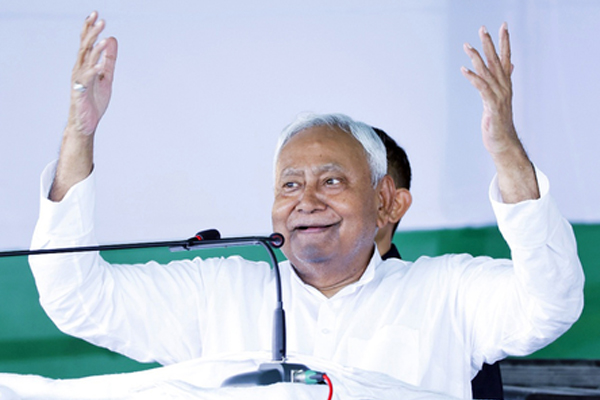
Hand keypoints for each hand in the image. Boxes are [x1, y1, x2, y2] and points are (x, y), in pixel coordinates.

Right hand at [68, 11, 117, 135]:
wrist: (86, 123)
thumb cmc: (93, 100)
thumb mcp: (106, 76)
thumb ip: (109, 59)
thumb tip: (111, 39)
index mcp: (85, 65)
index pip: (86, 42)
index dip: (90, 28)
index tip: (96, 14)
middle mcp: (79, 69)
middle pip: (85, 47)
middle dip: (92, 33)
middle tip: (100, 19)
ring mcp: (79, 80)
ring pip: (86, 61)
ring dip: (95, 49)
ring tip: (103, 38)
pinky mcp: (80, 92)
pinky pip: (87, 80)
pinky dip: (94, 71)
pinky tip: (100, 66)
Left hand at [461, 23, 517, 156]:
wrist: (503, 141)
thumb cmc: (499, 121)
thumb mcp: (501, 98)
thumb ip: (505, 80)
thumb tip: (512, 65)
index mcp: (505, 84)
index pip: (506, 58)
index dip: (505, 42)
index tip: (503, 25)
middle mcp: (504, 87)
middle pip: (496, 61)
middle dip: (489, 44)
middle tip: (482, 28)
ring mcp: (499, 97)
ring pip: (487, 73)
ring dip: (476, 58)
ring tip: (466, 45)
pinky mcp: (492, 107)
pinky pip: (481, 89)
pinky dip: (473, 78)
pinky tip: (463, 70)